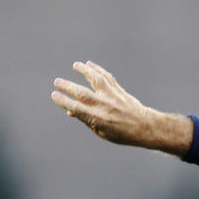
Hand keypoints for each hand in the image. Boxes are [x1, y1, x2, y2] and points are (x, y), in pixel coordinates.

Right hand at [51, 61, 192, 155]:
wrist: (144, 126)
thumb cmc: (121, 133)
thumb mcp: (101, 132)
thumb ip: (86, 120)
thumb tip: (70, 111)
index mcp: (98, 119)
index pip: (76, 108)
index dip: (63, 101)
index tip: (54, 95)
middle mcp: (104, 106)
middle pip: (82, 93)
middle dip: (68, 86)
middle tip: (57, 81)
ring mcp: (112, 96)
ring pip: (96, 80)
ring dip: (84, 71)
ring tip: (75, 65)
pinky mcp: (119, 90)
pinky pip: (106, 77)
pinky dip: (97, 70)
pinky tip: (89, 65)